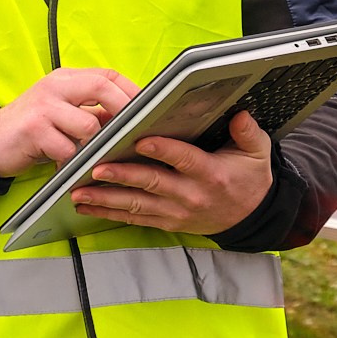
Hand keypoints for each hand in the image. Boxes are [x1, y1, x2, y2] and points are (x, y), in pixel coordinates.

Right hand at [0, 67, 141, 177]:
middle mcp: (55, 87)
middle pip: (102, 88)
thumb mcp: (60, 112)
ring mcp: (44, 107)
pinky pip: (68, 149)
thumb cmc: (31, 130)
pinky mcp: (34, 130)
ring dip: (94, 146)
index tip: (148, 110)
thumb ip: (90, 111)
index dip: (131, 91)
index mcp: (65, 79)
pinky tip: (68, 167)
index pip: (107, 76)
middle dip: (123, 111)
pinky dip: (72, 162)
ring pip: (88, 125)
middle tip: (132, 134)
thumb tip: (129, 119)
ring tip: (91, 157)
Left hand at [68, 111, 273, 236]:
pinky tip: (88, 206)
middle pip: (152, 184)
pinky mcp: (167, 223)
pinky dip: (110, 213)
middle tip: (95, 169)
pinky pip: (135, 219)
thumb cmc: (249, 178)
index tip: (140, 140)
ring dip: (106, 199)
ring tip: (79, 192)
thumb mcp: (257, 153)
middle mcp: (191, 195)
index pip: (184, 159)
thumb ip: (248, 133)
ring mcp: (177, 212)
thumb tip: (239, 115)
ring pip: (137, 205)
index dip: (163, 150)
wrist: (253, 217)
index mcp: (211, 174)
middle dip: (122, 177)